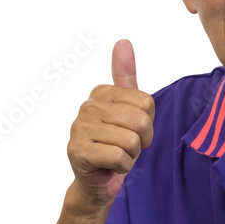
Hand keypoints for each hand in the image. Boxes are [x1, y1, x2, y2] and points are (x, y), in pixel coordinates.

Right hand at [66, 39, 154, 210]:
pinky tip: (108, 167)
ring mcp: (78, 127)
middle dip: (141, 142)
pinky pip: (119, 158)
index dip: (148, 125)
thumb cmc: (116, 145)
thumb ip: (127, 77)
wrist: (98, 182)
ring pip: (131, 141)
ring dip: (131, 156)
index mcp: (101, 92)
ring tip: (115, 157)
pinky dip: (121, 168)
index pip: (147, 103)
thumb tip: (123, 41)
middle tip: (126, 148)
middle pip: (141, 121)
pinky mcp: (77, 151)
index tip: (132, 132)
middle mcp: (87, 106)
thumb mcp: (129, 110)